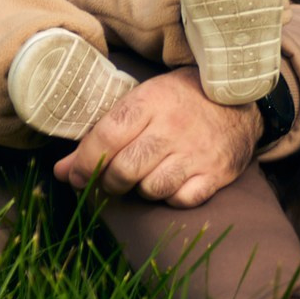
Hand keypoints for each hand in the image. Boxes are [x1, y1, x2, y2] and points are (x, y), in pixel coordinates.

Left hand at [52, 68, 261, 207]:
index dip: (84, 163)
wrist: (238, 98)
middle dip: (108, 181)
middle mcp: (173, 127)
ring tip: (142, 177)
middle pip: (125, 169)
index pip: (106, 139)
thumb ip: (99, 136)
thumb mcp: (140, 102)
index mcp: (150, 102)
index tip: (75, 175)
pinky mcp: (216, 173)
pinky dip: (171, 198)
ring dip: (140, 189)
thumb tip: (61, 171)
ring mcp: (197, 152)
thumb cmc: (179, 99)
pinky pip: (181, 200)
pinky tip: (170, 183)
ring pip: (151, 189)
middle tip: (109, 179)